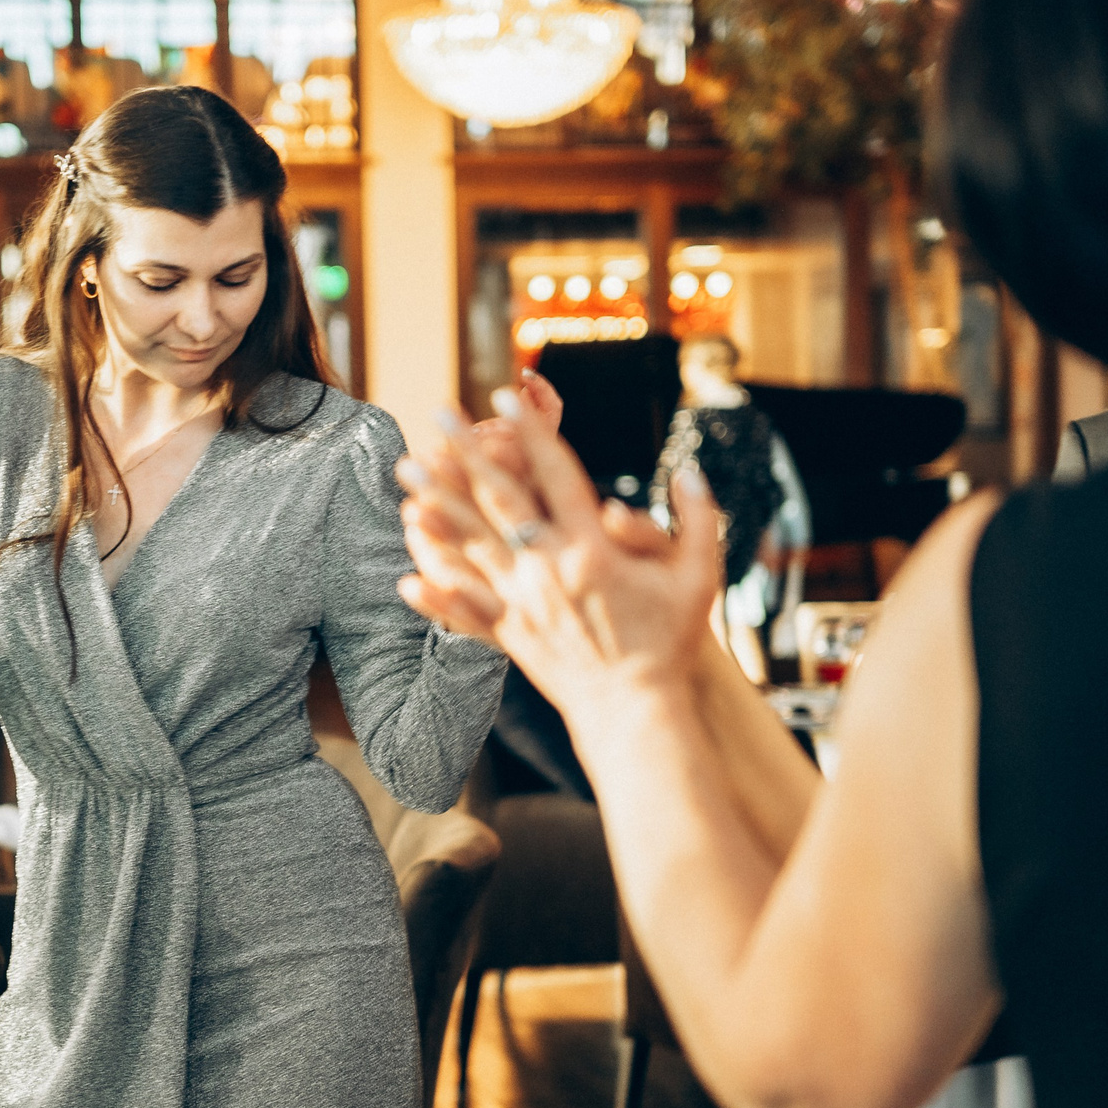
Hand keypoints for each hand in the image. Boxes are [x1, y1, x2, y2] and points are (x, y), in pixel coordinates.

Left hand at [397, 386, 719, 713]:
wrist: (638, 712)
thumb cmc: (672, 642)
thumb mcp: (701, 577)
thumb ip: (698, 520)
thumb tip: (691, 470)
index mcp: (594, 549)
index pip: (556, 475)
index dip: (531, 431)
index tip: (505, 396)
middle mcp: (551, 570)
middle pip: (501, 498)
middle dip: (468, 451)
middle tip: (438, 414)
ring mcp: (525, 603)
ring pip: (472, 543)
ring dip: (437, 504)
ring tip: (407, 472)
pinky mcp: (511, 635)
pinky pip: (467, 609)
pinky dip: (437, 593)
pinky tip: (407, 576)